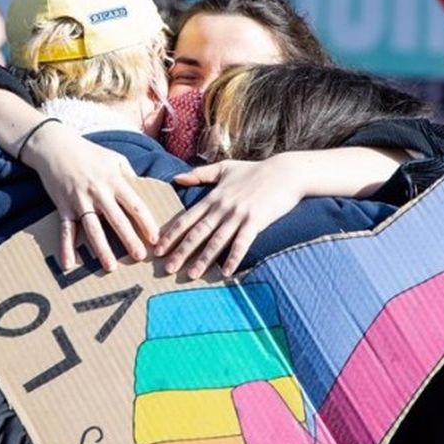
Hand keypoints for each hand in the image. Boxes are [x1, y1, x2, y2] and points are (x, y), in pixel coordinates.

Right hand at [24, 121, 158, 272]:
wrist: (55, 146)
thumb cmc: (89, 152)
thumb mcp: (114, 158)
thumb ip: (129, 175)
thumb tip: (143, 190)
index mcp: (114, 181)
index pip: (134, 204)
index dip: (146, 222)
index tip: (155, 239)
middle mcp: (98, 192)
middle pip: (117, 220)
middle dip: (129, 240)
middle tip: (140, 257)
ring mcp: (79, 201)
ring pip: (92, 229)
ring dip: (101, 249)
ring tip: (110, 267)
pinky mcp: (63, 206)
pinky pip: (66, 229)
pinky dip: (66, 247)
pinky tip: (69, 263)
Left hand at [159, 157, 305, 277]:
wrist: (285, 172)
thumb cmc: (255, 170)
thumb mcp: (224, 168)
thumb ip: (200, 174)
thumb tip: (176, 178)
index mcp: (213, 196)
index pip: (187, 218)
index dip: (171, 234)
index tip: (158, 249)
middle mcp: (222, 207)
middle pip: (197, 233)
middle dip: (181, 251)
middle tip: (167, 268)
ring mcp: (239, 215)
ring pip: (216, 241)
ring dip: (203, 259)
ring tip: (191, 275)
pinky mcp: (256, 221)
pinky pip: (242, 243)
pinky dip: (233, 258)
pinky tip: (225, 272)